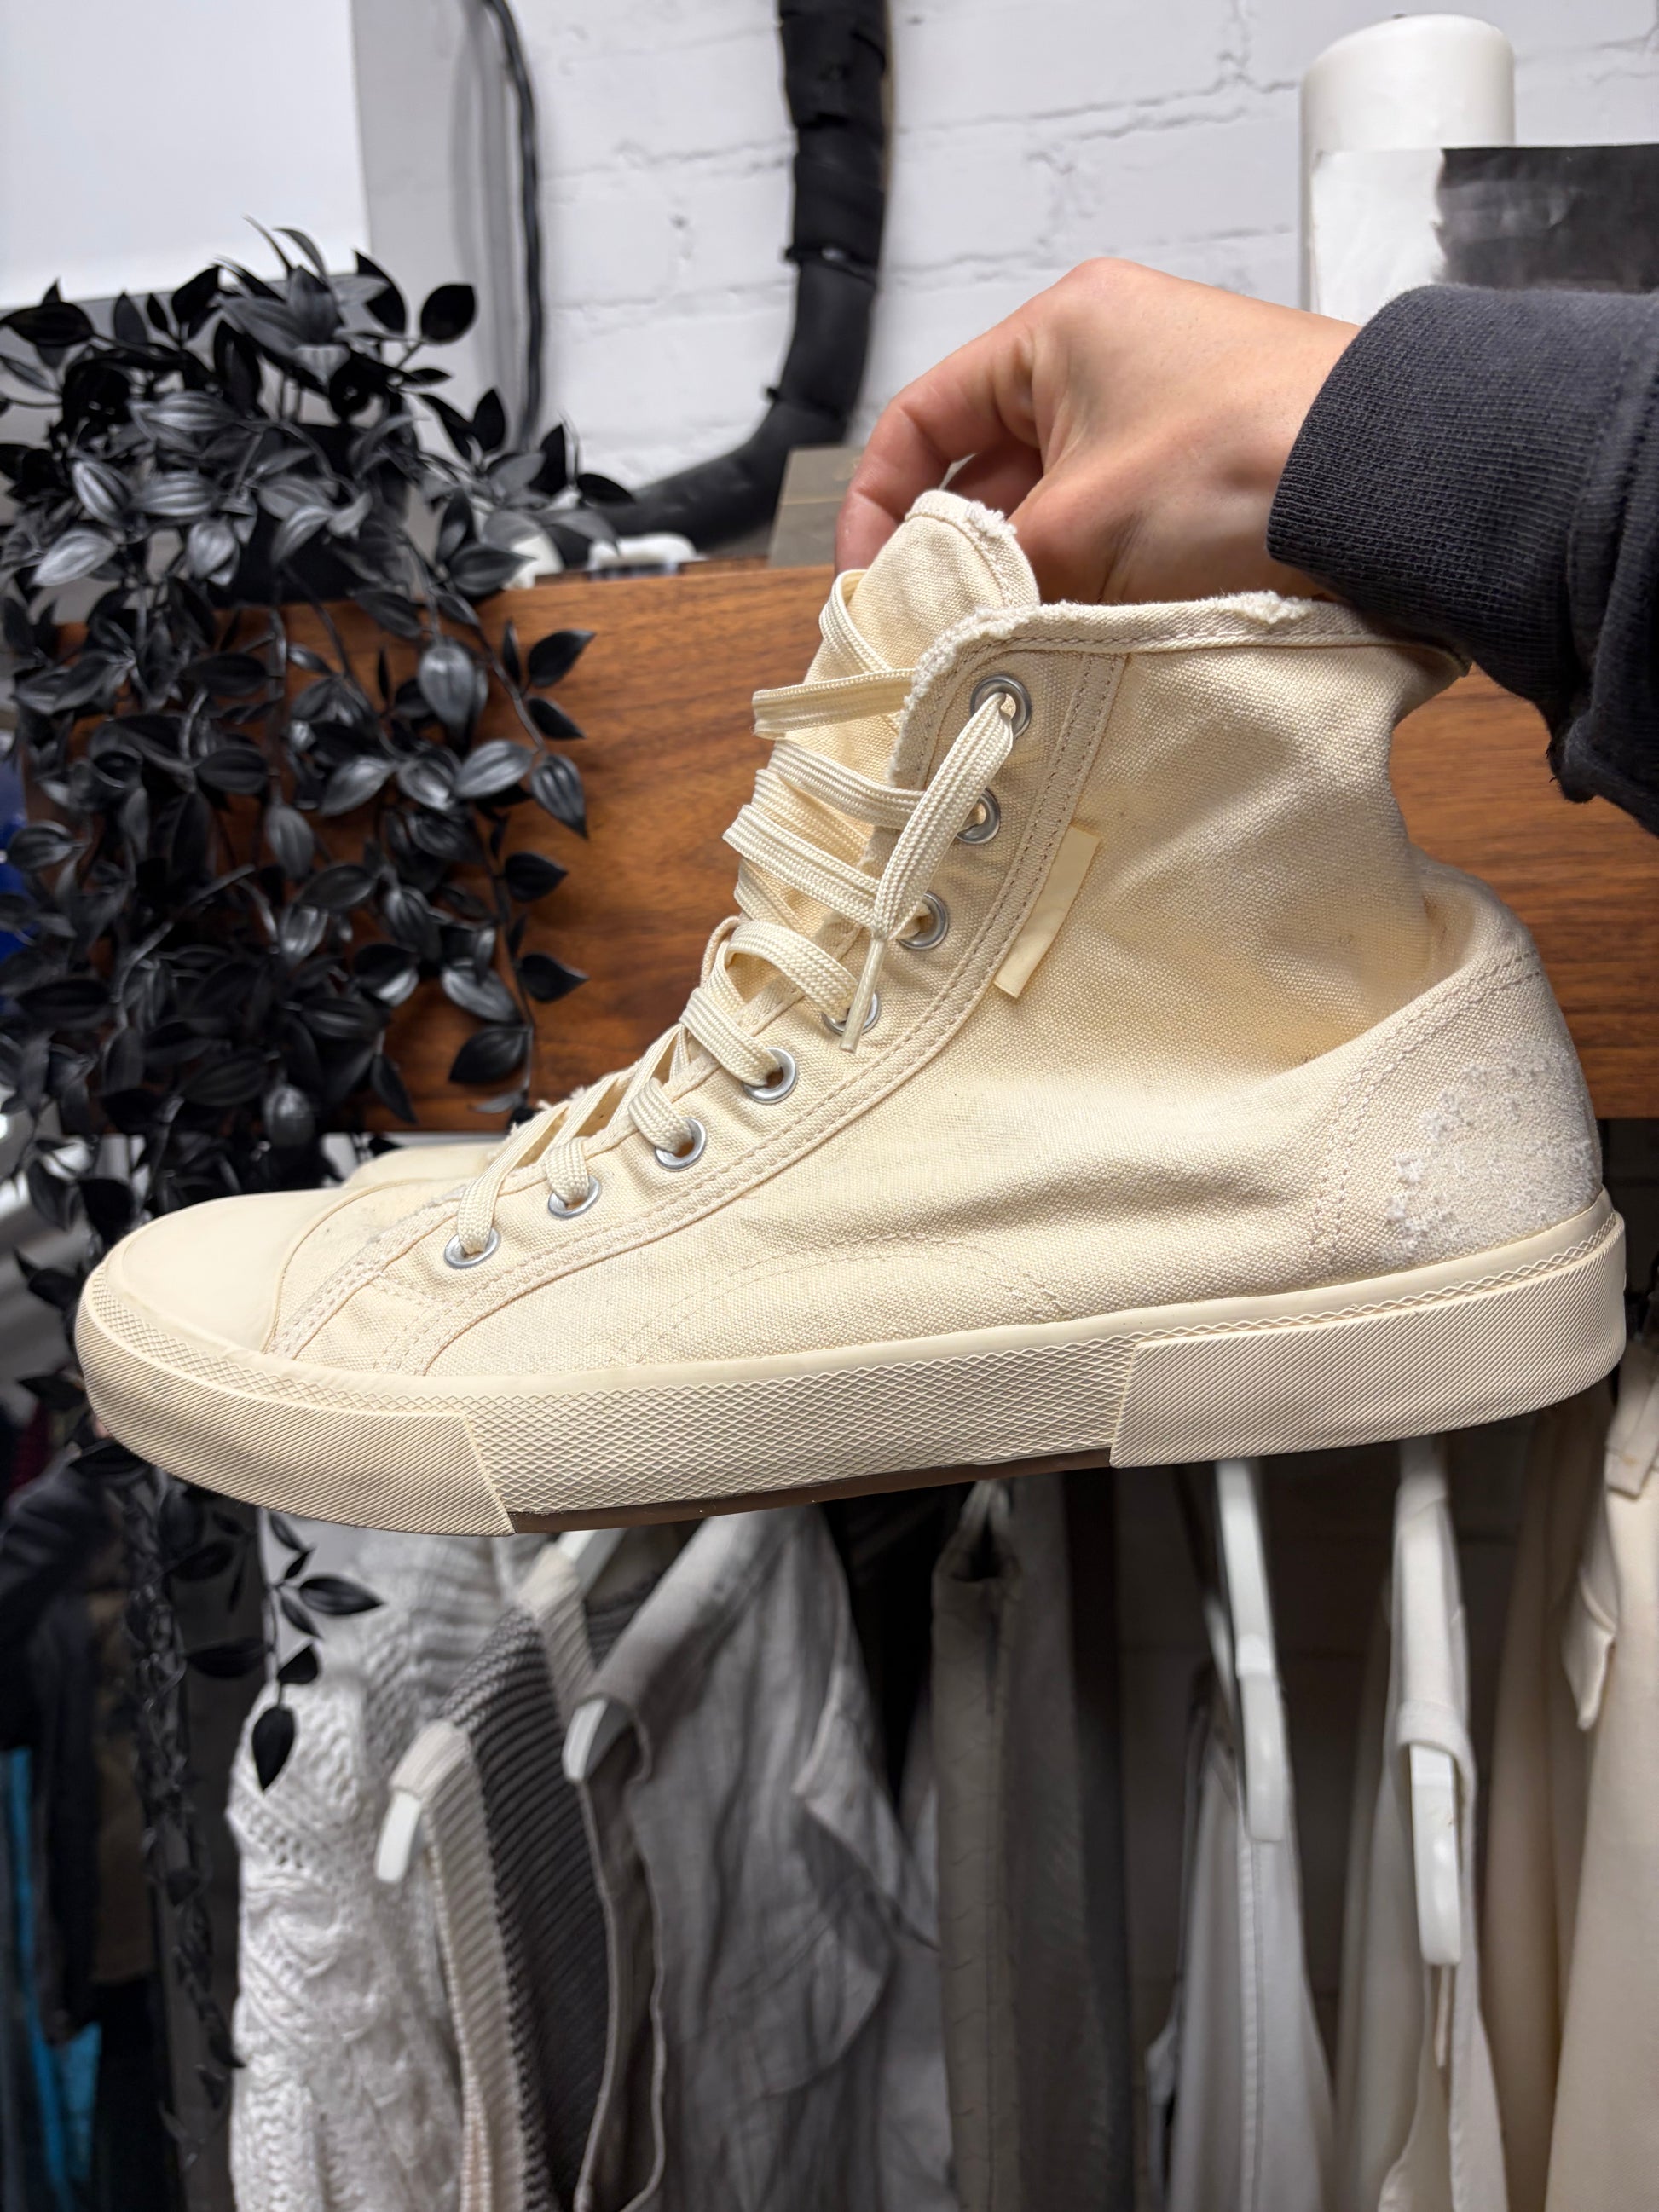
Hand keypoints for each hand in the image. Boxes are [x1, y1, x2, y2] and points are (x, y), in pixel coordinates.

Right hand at [838, 259, 1356, 603]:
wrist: (1397, 489)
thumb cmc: (1245, 465)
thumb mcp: (1081, 528)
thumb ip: (991, 577)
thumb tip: (934, 635)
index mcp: (1062, 332)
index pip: (926, 415)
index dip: (879, 503)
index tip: (866, 585)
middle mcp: (1109, 363)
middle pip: (986, 474)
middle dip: (955, 559)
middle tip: (926, 637)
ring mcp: (1162, 424)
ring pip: (1050, 518)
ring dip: (1023, 586)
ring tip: (1001, 652)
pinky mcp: (1207, 483)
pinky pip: (1113, 542)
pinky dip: (1085, 592)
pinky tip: (1071, 646)